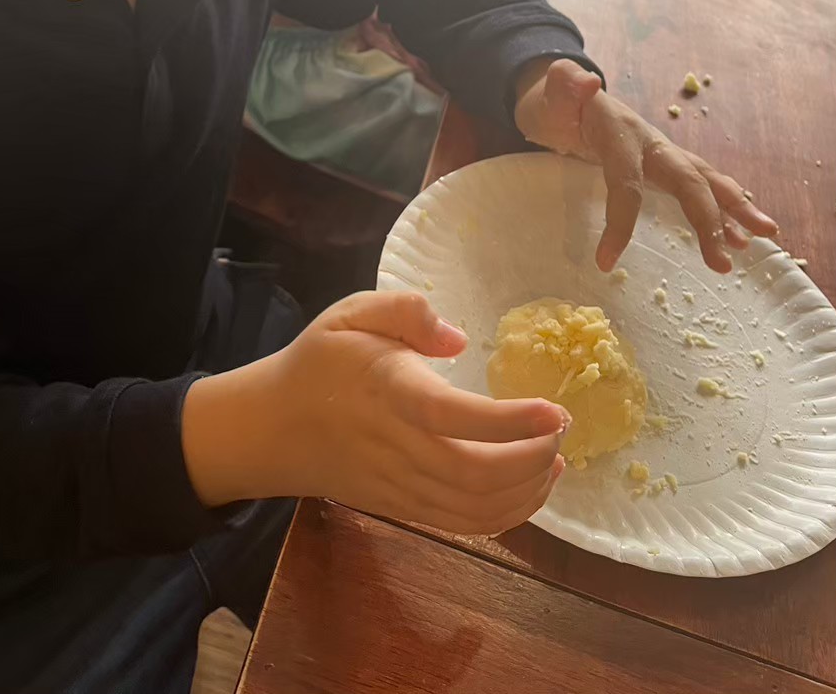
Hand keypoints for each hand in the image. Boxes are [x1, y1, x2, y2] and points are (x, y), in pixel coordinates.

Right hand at [183, 291, 566, 534]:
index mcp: (388, 392)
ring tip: (555, 458)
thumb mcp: (351, 313)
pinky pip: (463, 525)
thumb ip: (404, 309)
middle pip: (476, 473)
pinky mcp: (404, 508)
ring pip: (475, 508)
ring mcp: (401, 485)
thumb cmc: (320, 362)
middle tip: (562, 428)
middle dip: (533, 457)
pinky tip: (530, 487)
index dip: (511, 421)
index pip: (454, 416)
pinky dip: (506, 515)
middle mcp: (398, 446)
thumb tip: (458, 337)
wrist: (273, 427)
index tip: (556, 410)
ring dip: (527, 490)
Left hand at [514, 58, 778, 272]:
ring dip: (734, 210)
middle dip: (709, 219)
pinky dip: (723, 211)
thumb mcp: (552, 91)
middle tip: (723, 262)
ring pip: (705, 181)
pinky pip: (700, 187)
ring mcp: (663, 153)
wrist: (567, 96)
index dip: (620, 222)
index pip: (626, 181)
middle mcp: (651, 143)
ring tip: (764, 238)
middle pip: (686, 180)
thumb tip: (587, 79)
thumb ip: (564, 83)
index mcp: (621, 133)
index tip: (606, 261)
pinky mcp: (666, 164)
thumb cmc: (558, 103)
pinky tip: (741, 236)